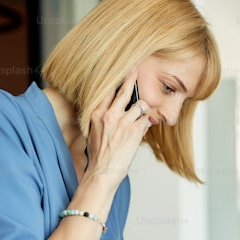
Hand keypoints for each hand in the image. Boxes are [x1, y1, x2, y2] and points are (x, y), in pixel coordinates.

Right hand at [85, 72, 152, 189]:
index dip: (116, 78)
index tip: (122, 68)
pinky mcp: (134, 131)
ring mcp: (123, 122)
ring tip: (141, 116)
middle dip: (132, 77)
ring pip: (141, 104)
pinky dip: (146, 123)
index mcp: (96, 113)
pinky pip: (146, 119)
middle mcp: (109, 115)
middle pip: (124, 90)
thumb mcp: (94, 131)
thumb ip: (102, 117)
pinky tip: (141, 129)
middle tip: (137, 67)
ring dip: (144, 109)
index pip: (106, 89)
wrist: (103, 172)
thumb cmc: (99, 154)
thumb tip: (112, 107)